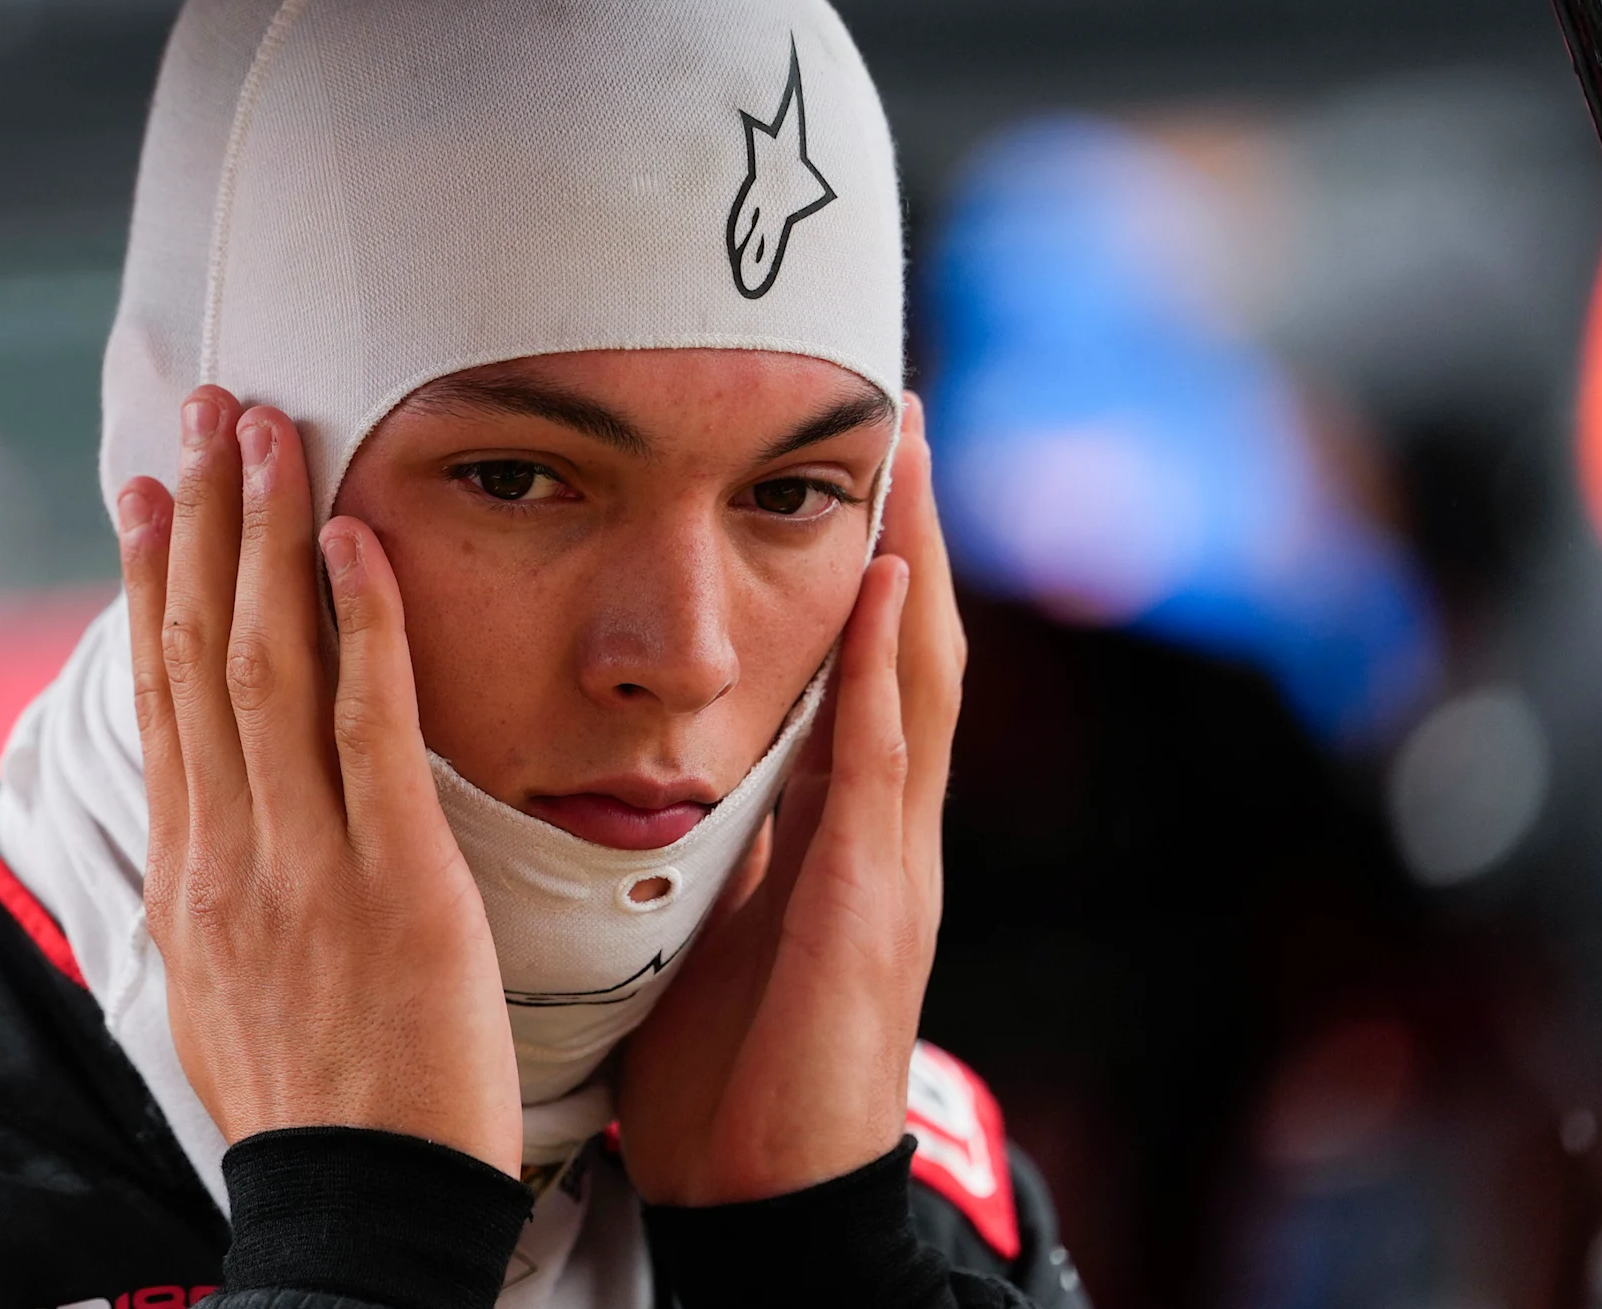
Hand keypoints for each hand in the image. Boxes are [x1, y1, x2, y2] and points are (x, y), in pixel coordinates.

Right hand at [122, 386, 521, 1172]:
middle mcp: (226, 853)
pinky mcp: (393, 880)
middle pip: (199, 651)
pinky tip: (355, 539)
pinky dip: (360, 623)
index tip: (148, 493)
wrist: (357, 1217)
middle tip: (205, 408)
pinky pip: (370, 726)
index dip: (151, 584)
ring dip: (266, 534)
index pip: (160, 698)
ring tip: (267, 430)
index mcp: (187, 880)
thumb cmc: (314, 1116)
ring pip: (267, 663)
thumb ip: (216, 902)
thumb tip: (203, 845)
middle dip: (202, 518)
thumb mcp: (223, 1001)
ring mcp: (302, 862)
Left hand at [613, 394, 964, 1204]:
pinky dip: (886, 672)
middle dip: (914, 529)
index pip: (861, 670)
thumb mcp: (718, 919)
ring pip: (916, 682)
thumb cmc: (728, 1068)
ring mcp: (891, 863)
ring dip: (918, 563)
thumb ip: (724, 837)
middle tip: (900, 409)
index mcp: (839, 833)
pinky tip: (884, 588)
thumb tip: (683, 762)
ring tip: (908, 453)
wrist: (763, 1191)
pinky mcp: (871, 905)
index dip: (868, 565)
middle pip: (910, 649)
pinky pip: (883, 765)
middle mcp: (882, 831)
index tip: (857, 460)